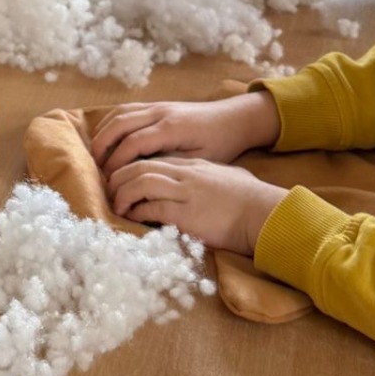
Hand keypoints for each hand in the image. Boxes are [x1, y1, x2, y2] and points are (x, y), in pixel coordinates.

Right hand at [91, 90, 279, 177]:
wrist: (234, 119)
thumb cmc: (221, 143)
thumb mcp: (200, 160)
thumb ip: (172, 165)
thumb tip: (144, 175)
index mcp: (171, 128)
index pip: (133, 143)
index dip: (117, 161)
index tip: (109, 180)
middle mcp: (161, 112)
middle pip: (120, 124)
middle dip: (103, 146)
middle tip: (95, 168)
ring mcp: (158, 106)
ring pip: (120, 113)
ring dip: (104, 132)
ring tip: (96, 154)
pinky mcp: (158, 105)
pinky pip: (127, 109)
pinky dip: (111, 122)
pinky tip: (107, 137)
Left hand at [107, 157, 285, 254]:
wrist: (264, 213)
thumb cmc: (250, 200)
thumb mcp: (226, 178)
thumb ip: (207, 176)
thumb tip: (198, 182)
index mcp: (193, 166)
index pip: (153, 158)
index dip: (131, 167)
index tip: (120, 178)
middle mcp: (186, 174)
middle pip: (140, 166)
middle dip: (119, 177)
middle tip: (110, 191)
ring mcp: (185, 192)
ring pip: (141, 183)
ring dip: (123, 195)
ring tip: (117, 206)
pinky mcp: (186, 214)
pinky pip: (151, 208)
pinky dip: (137, 212)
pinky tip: (132, 218)